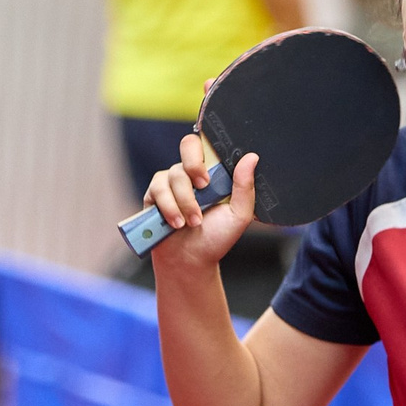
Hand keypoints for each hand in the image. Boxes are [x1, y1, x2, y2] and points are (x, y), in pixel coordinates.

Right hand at [144, 139, 257, 273]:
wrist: (190, 261)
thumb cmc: (216, 238)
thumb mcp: (239, 215)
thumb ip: (245, 187)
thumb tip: (251, 157)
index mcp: (213, 172)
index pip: (209, 144)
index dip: (209, 149)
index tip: (213, 173)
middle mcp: (191, 172)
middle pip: (188, 145)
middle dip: (194, 165)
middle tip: (203, 187)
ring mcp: (171, 181)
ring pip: (175, 175)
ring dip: (185, 201)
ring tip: (191, 223)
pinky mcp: (154, 194)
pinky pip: (158, 189)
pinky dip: (169, 207)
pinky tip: (176, 223)